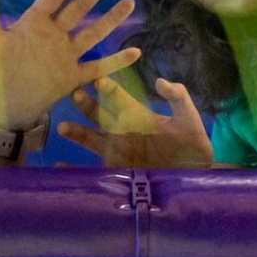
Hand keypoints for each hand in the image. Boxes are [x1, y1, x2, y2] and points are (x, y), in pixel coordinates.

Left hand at [0, 0, 141, 130]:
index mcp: (35, 24)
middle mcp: (54, 36)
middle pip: (79, 8)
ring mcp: (66, 57)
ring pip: (93, 33)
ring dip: (111, 18)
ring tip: (129, 2)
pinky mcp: (72, 78)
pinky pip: (98, 68)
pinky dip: (116, 61)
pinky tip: (135, 51)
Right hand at [58, 76, 212, 168]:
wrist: (195, 177)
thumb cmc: (192, 144)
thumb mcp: (189, 119)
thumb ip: (178, 97)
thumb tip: (159, 81)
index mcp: (136, 114)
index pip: (117, 96)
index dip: (106, 86)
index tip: (97, 79)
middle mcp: (122, 130)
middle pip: (98, 114)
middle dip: (86, 104)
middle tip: (73, 92)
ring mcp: (117, 152)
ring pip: (91, 139)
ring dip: (77, 132)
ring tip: (61, 127)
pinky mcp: (117, 172)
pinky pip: (93, 170)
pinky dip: (75, 169)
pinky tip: (61, 167)